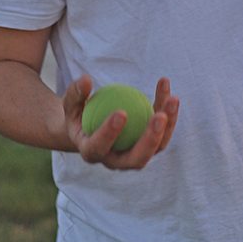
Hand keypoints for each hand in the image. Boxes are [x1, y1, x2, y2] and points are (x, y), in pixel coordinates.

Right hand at [62, 76, 179, 169]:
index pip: (100, 147)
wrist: (90, 129)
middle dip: (150, 140)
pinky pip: (162, 131)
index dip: (110, 133)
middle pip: (136, 159)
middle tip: (160, 116)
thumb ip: (75, 94)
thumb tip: (85, 80)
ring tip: (173, 99)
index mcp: (92, 152)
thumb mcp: (70, 104)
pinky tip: (166, 87)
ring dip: (168, 125)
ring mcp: (134, 156)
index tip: (121, 113)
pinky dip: (168, 111)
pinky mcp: (149, 146)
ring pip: (156, 147)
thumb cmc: (78, 115)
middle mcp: (115, 161)